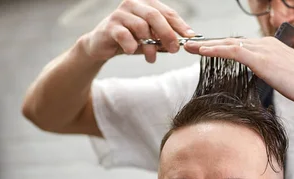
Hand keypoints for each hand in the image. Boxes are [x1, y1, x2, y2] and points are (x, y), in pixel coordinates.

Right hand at [80, 0, 195, 63]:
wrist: (103, 46)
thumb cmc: (131, 40)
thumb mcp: (152, 38)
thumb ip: (166, 37)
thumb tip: (188, 41)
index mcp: (146, 4)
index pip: (167, 12)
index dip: (180, 25)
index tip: (191, 37)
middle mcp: (133, 4)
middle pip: (155, 16)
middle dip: (167, 34)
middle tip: (175, 50)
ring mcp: (120, 14)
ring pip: (141, 26)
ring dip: (150, 46)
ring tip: (152, 59)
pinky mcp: (109, 26)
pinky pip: (124, 35)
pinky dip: (131, 45)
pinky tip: (132, 52)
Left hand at [185, 37, 293, 122]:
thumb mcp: (287, 78)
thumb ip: (274, 74)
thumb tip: (268, 80)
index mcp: (272, 47)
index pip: (242, 45)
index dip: (223, 47)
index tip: (209, 52)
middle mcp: (266, 44)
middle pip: (232, 41)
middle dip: (211, 43)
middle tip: (192, 46)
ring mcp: (264, 50)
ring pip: (229, 43)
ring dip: (207, 45)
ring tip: (190, 48)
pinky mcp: (261, 59)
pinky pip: (232, 51)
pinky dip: (215, 50)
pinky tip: (201, 52)